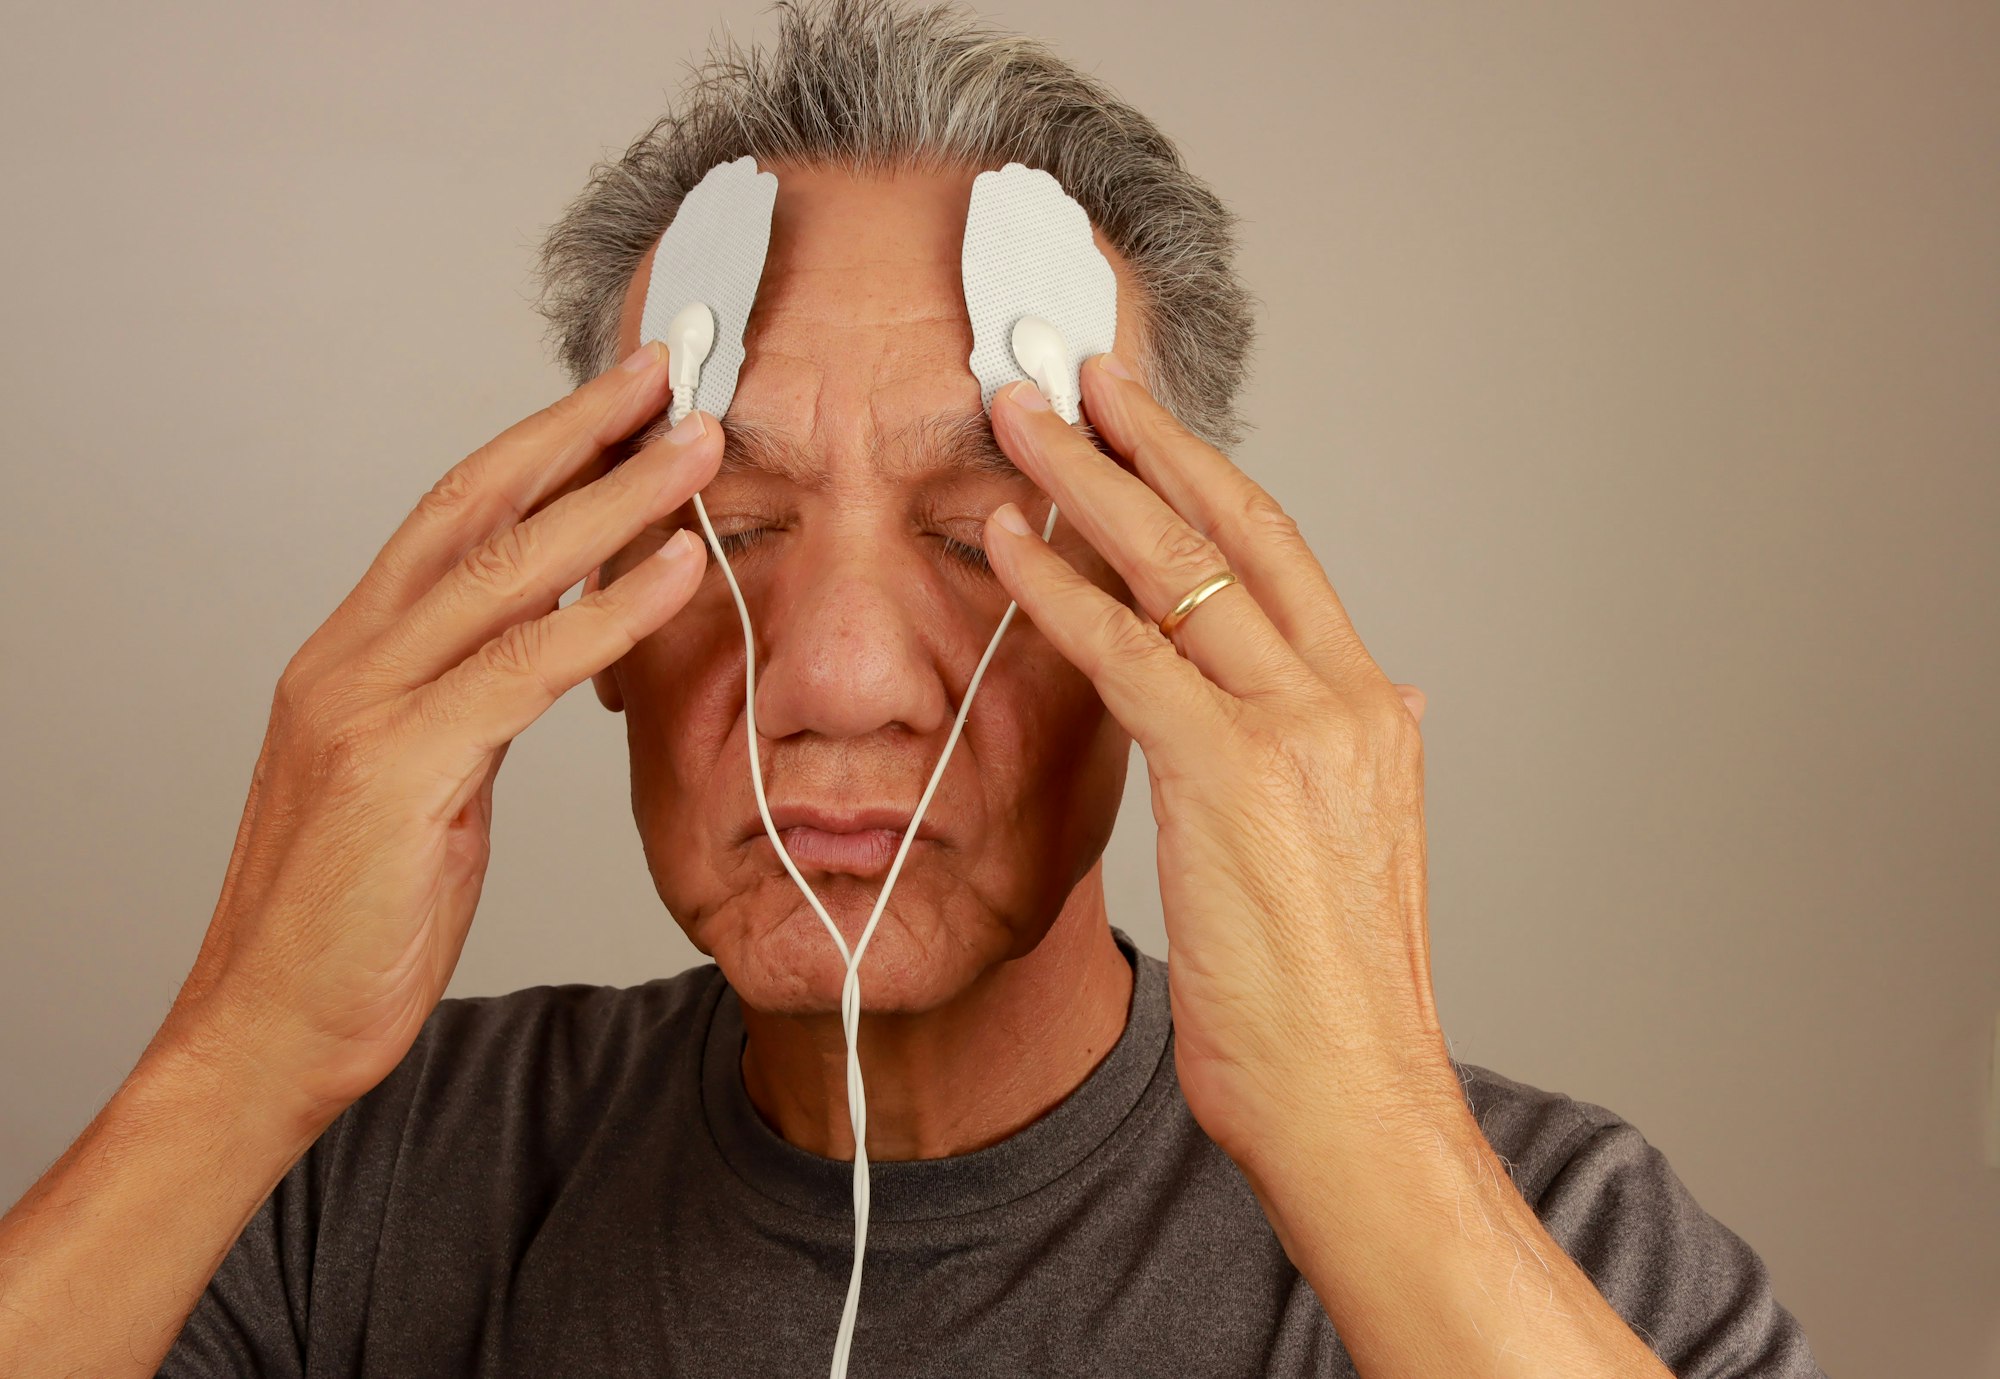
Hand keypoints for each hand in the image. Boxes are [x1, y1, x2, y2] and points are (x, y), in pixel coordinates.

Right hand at [159, 342, 720, 1131]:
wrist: (267, 1033)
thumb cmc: (350, 920)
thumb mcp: (423, 788)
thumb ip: (472, 709)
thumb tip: (549, 657)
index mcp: (353, 656)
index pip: (456, 515)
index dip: (542, 445)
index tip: (622, 401)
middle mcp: (349, 658)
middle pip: (475, 506)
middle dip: (578, 429)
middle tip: (668, 370)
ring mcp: (365, 707)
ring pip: (504, 570)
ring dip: (613, 498)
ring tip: (699, 446)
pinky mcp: (396, 770)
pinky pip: (523, 669)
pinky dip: (608, 613)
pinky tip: (676, 570)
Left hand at [983, 358, 1454, 1179]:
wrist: (1355, 1101)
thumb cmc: (1333, 1004)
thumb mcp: (1355, 860)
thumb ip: (1351, 767)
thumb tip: (1382, 703)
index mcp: (1376, 713)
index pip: (1283, 559)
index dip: (1208, 480)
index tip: (1146, 427)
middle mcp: (1350, 698)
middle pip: (1236, 529)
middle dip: (1145, 440)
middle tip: (1073, 371)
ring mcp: (1297, 728)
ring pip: (1176, 567)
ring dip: (1084, 484)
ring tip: (1016, 423)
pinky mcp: (1231, 771)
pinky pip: (1126, 651)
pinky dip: (1055, 589)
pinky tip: (1003, 544)